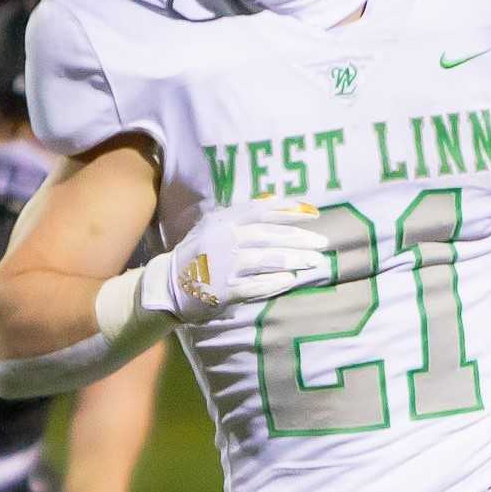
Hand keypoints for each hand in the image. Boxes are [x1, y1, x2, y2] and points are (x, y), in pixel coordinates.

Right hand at [139, 199, 328, 324]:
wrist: (167, 285)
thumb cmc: (197, 254)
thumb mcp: (214, 227)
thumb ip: (241, 215)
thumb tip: (276, 202)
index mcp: (224, 221)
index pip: (263, 211)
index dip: (291, 211)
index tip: (315, 214)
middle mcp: (225, 239)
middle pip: (270, 236)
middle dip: (300, 239)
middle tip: (323, 243)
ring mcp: (225, 265)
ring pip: (267, 260)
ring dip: (294, 260)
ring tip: (315, 262)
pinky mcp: (224, 289)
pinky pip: (255, 285)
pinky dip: (275, 283)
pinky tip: (291, 281)